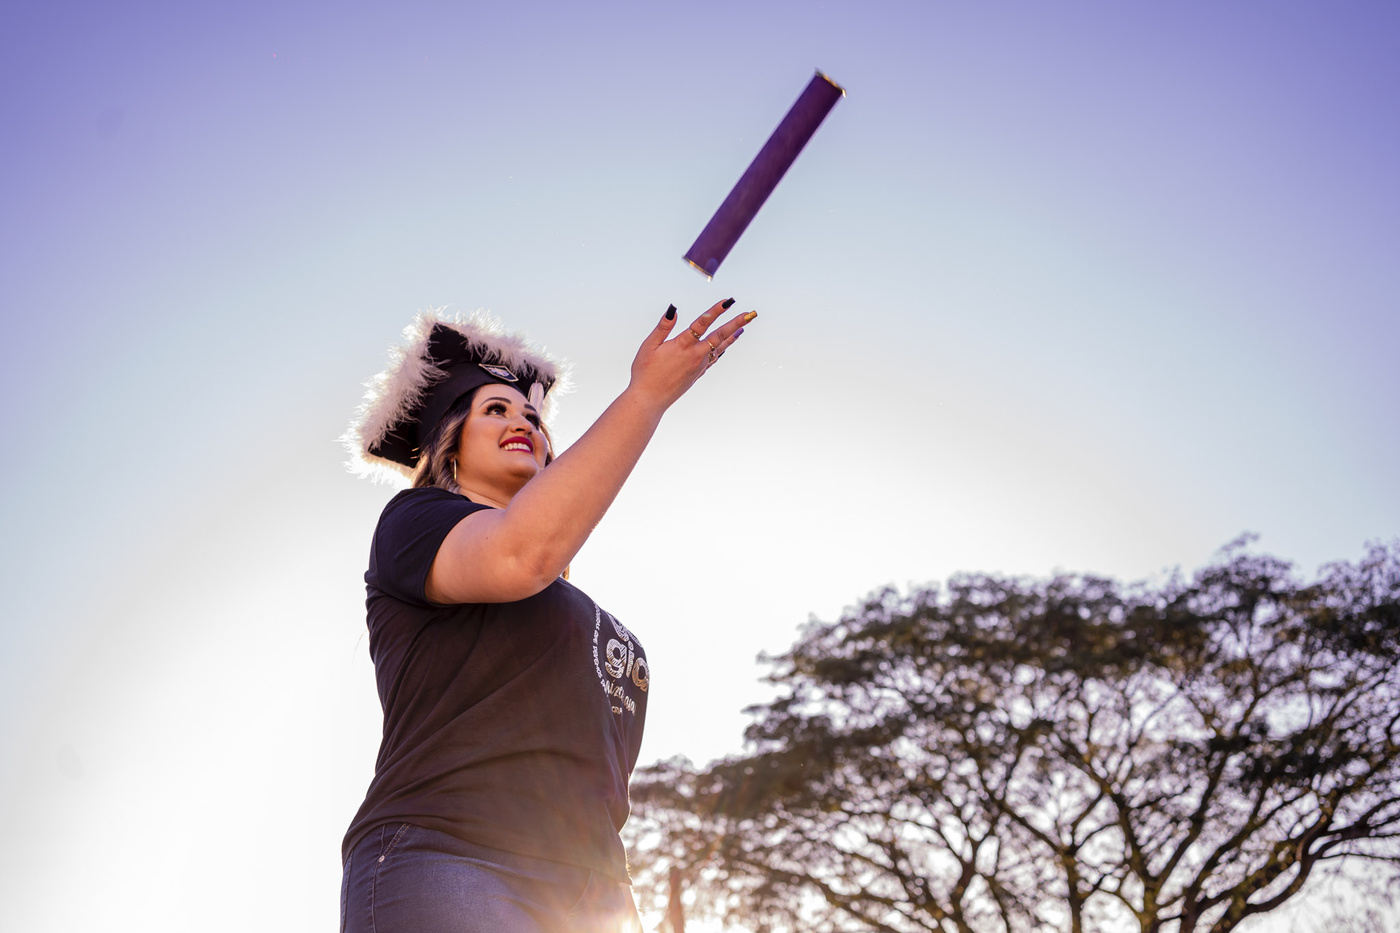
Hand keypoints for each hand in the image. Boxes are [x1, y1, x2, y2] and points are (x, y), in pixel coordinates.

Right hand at [628, 298, 755, 407]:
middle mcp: (695, 355)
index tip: (728, 301)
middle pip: (720, 335)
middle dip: (736, 323)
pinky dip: (723, 349)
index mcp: (682, 345)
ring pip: (720, 347)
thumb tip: (673, 309)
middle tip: (750, 314)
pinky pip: (714, 358)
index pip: (702, 323)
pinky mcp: (698, 374)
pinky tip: (727, 345)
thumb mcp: (649, 346)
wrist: (650, 399)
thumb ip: (663, 327)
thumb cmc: (645, 372)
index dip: (716, 311)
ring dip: (733, 336)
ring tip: (744, 328)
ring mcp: (699, 366)